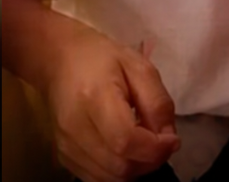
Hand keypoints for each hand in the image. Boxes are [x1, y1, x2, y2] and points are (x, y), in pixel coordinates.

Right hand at [44, 25, 179, 181]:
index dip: (155, 149)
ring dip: (135, 168)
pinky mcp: (62, 155)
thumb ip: (158, 103)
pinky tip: (123, 152)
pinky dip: (117, 172)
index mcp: (94, 97)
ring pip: (110, 178)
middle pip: (120, 166)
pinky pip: (96, 178)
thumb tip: (168, 139)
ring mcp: (65, 144)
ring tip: (141, 146)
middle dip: (149, 161)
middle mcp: (75, 126)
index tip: (171, 139)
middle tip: (159, 142)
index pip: (127, 141)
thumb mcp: (138, 67)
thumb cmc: (100, 58)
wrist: (58, 59)